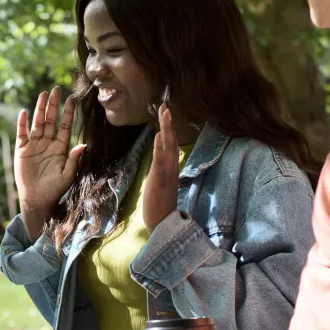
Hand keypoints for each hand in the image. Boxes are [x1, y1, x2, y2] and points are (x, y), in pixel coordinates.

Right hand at [14, 87, 85, 237]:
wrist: (37, 199)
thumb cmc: (55, 189)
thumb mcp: (67, 175)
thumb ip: (74, 159)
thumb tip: (83, 145)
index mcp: (60, 148)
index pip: (65, 126)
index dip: (69, 113)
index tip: (73, 99)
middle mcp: (48, 143)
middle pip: (51, 120)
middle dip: (53, 105)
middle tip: (56, 90)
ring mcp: (34, 145)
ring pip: (37, 123)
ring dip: (40, 109)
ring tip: (43, 95)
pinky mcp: (22, 150)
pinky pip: (22, 134)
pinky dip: (22, 123)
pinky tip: (24, 112)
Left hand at [142, 104, 178, 231]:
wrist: (162, 224)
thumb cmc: (159, 203)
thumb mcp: (158, 177)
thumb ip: (159, 159)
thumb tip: (159, 139)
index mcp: (170, 167)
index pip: (170, 143)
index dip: (168, 127)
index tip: (165, 111)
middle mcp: (171, 168)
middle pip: (171, 141)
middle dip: (168, 123)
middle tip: (165, 105)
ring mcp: (167, 174)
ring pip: (168, 148)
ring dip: (167, 130)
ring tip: (165, 113)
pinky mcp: (160, 181)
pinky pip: (161, 162)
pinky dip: (160, 149)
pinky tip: (160, 136)